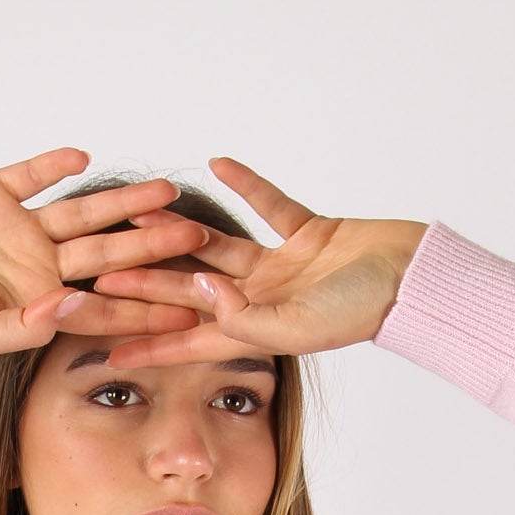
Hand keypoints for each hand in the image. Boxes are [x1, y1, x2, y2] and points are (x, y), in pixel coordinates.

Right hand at [0, 149, 211, 355]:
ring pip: (85, 212)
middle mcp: (38, 265)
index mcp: (39, 304)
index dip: (147, 310)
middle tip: (202, 242)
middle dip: (154, 251)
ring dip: (125, 203)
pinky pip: (31, 174)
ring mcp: (19, 227)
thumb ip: (25, 327)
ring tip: (167, 192)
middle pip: (109, 256)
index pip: (105, 308)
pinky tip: (85, 158)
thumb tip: (73, 305)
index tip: (190, 312)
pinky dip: (54, 165)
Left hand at [83, 156, 427, 368]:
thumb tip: (199, 290)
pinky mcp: (309, 234)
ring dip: (180, 233)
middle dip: (147, 283)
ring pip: (219, 247)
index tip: (104, 347)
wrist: (413, 280)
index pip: (188, 339)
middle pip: (191, 290)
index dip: (147, 344)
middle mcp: (262, 301)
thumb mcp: (296, 326)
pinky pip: (270, 205)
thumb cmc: (360, 311)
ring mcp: (283, 267)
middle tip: (100, 272)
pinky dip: (248, 185)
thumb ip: (245, 315)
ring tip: (139, 214)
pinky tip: (215, 166)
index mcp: (256, 331)